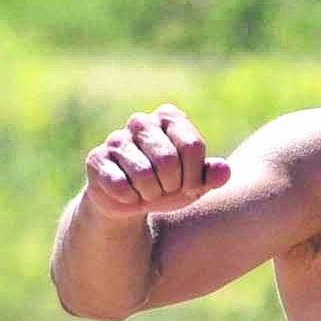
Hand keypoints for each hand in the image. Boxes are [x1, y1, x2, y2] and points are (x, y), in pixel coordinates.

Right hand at [82, 105, 227, 218]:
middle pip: (168, 161)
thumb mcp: (196, 182)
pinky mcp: (96, 159)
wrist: (132, 202)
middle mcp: (141, 122)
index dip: (194, 177)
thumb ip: (213, 175)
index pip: (192, 147)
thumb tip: (224, 170)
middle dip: (171, 187)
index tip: (189, 185)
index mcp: (170, 118)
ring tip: (147, 192)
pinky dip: (131, 200)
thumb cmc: (169, 185)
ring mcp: (116, 139)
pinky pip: (121, 186)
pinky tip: (129, 195)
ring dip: (151, 194)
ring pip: (144, 175)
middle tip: (165, 190)